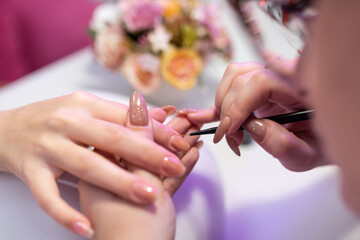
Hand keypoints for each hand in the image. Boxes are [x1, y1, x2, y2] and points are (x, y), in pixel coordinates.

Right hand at [0, 91, 189, 236]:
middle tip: (174, 167)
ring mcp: (48, 147)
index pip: (126, 118)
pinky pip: (48, 196)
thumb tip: (160, 115)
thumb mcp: (86, 108)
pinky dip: (66, 213)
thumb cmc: (53, 118)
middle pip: (112, 138)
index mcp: (84, 105)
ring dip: (119, 181)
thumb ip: (121, 114)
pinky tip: (87, 228)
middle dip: (147, 153)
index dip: (155, 131)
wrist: (6, 130)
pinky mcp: (30, 170)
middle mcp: (67, 122)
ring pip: (87, 165)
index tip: (180, 144)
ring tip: (148, 195)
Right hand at [187, 60, 326, 171]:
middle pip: (243, 77)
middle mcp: (287, 77)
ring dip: (223, 102)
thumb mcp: (307, 156)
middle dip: (228, 110)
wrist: (325, 139)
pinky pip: (235, 82)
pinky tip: (211, 116)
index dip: (239, 105)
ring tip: (228, 129)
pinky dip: (221, 99)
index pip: (261, 82)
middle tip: (230, 139)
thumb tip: (252, 127)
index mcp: (304, 89)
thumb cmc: (320, 147)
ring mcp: (273, 77)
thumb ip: (284, 145)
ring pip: (235, 75)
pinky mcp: (261, 84)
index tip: (228, 132)